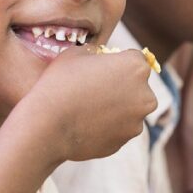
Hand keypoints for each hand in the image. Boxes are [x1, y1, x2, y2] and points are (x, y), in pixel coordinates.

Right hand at [25, 46, 156, 162]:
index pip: (136, 59)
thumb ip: (96, 52)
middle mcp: (145, 95)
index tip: (103, 68)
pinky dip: (108, 126)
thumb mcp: (76, 53)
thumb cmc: (60, 83)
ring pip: (130, 109)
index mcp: (136, 67)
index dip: (118, 61)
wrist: (47, 124)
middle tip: (97, 89)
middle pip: (138, 86)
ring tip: (88, 108)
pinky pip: (120, 128)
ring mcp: (137, 121)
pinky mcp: (125, 140)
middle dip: (123, 86)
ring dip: (117, 107)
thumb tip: (100, 57)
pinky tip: (86, 123)